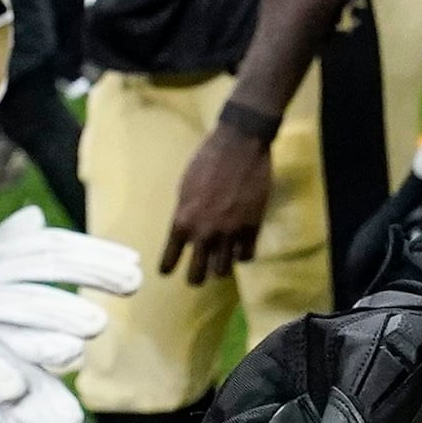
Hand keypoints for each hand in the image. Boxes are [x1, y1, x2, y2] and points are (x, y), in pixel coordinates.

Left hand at [163, 110, 277, 282]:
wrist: (240, 145)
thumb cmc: (207, 160)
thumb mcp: (185, 187)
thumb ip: (185, 214)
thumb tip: (186, 230)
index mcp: (183, 221)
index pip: (169, 261)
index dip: (168, 267)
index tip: (168, 270)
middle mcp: (205, 233)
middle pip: (197, 276)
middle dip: (195, 277)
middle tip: (198, 273)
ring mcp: (230, 233)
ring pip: (223, 271)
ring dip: (220, 267)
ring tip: (221, 260)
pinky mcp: (253, 228)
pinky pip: (246, 256)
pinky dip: (242, 254)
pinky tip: (240, 247)